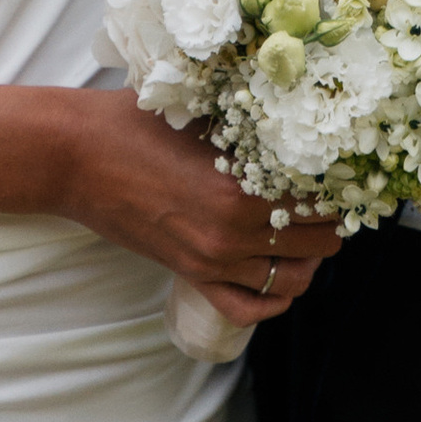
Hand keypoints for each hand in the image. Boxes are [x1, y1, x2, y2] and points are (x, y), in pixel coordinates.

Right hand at [57, 90, 344, 323]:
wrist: (74, 157)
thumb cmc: (134, 123)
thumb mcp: (204, 113)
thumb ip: (253, 126)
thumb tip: (302, 119)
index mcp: (241, 189)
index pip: (321, 201)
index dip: (341, 186)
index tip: (346, 173)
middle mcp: (232, 234)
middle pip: (318, 242)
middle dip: (332, 221)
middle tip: (332, 198)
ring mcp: (211, 261)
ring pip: (292, 280)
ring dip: (309, 257)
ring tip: (308, 232)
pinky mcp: (190, 276)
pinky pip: (247, 308)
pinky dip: (272, 299)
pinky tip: (277, 275)